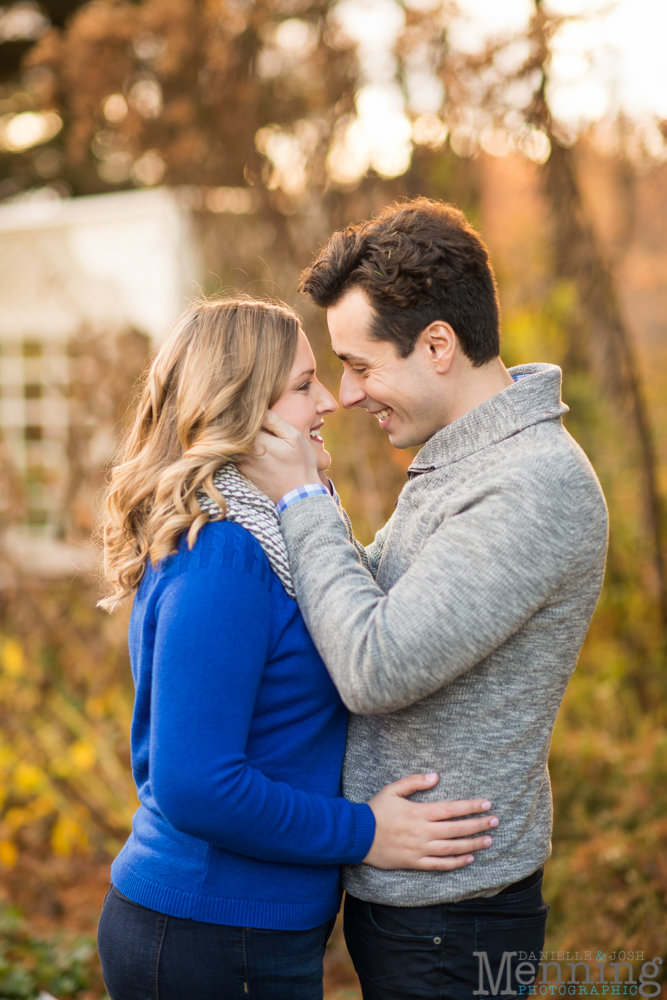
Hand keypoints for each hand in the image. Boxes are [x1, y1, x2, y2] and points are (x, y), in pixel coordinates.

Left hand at [238, 410, 319, 503]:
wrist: (299, 496)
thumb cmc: (301, 464)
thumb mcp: (294, 437)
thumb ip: (274, 421)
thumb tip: (259, 408)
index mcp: (256, 443)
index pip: (242, 419)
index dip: (247, 410)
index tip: (252, 405)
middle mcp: (244, 454)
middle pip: (236, 431)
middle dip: (242, 421)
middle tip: (249, 411)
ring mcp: (241, 465)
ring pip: (236, 442)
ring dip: (242, 435)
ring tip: (255, 429)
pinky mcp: (243, 472)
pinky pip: (238, 454)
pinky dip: (243, 447)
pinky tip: (257, 445)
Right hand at [362, 772, 497, 870]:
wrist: (357, 836)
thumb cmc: (375, 810)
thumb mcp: (392, 790)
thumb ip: (415, 781)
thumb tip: (436, 775)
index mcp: (419, 812)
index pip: (451, 809)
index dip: (470, 807)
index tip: (487, 804)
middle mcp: (423, 832)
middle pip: (457, 829)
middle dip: (478, 824)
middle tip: (495, 821)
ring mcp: (420, 849)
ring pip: (452, 848)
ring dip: (473, 844)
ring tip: (488, 840)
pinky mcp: (415, 863)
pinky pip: (440, 865)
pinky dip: (456, 863)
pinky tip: (469, 859)